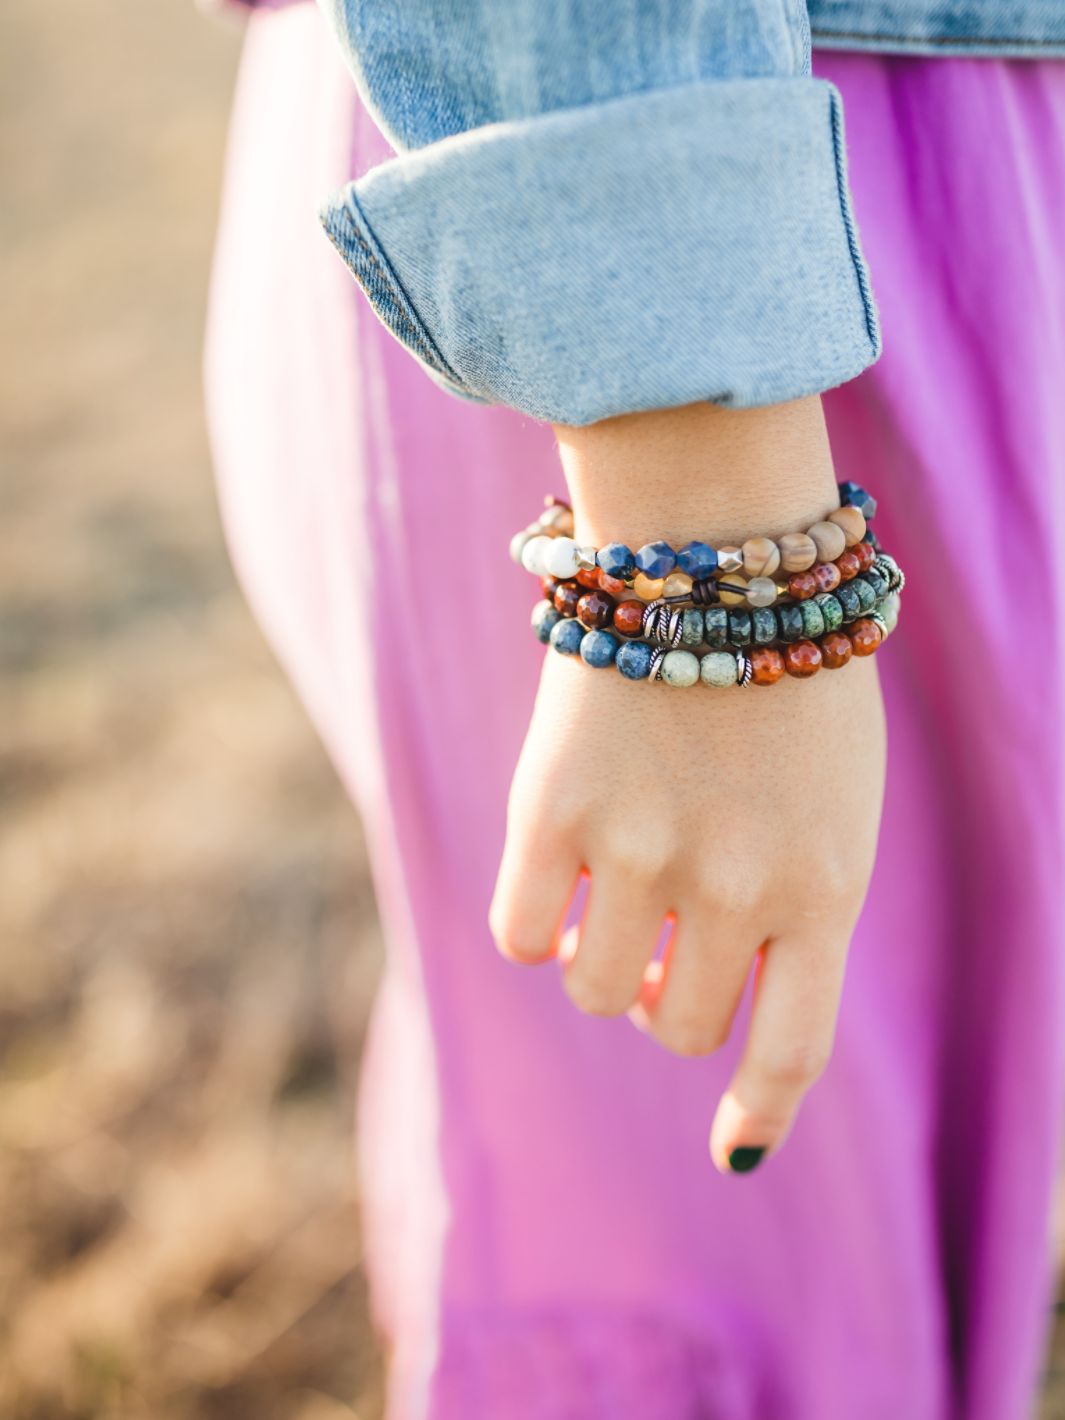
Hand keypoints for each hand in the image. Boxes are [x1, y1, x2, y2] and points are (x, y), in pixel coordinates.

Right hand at [488, 397, 887, 1171]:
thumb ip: (794, 902)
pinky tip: (556, 870)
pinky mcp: (552, 813)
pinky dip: (536, 924)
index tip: (731, 1147)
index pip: (792, 1048)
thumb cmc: (785, 674)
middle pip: (678, 1022)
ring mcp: (642, 852)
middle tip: (665, 936)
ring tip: (616, 889)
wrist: (718, 551)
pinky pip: (521, 936)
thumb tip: (685, 993)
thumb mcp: (832, 798)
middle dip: (669, 994)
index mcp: (826, 885)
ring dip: (603, 959)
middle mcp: (736, 885)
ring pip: (594, 988)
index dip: (757, 1111)